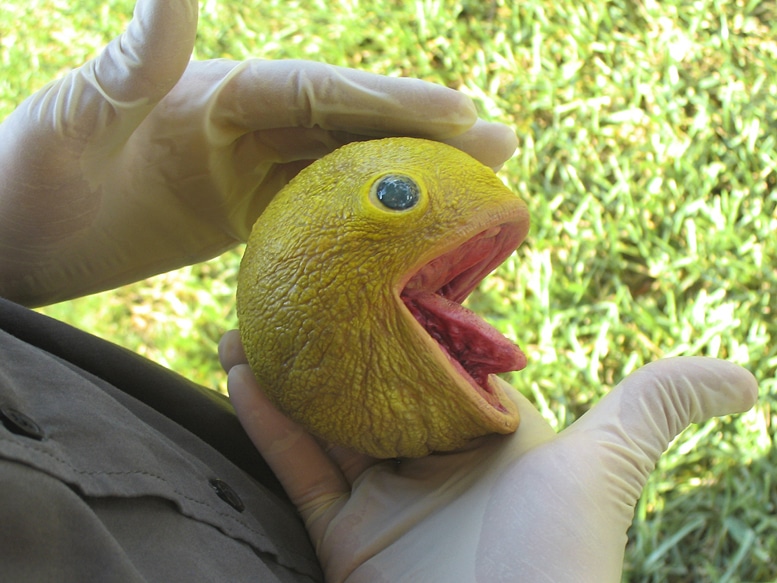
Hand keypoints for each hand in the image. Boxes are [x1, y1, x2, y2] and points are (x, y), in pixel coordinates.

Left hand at [0, 0, 516, 306]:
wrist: (17, 238)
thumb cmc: (30, 176)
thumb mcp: (78, 116)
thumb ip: (136, 60)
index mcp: (214, 92)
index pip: (317, 91)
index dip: (389, 101)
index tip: (460, 112)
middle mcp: (242, 124)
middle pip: (349, 124)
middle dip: (425, 132)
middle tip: (504, 144)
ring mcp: (249, 170)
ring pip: (344, 166)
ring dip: (409, 174)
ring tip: (478, 186)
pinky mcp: (246, 213)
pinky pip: (320, 211)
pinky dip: (366, 217)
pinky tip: (407, 229)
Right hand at [219, 329, 756, 581]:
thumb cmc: (558, 560)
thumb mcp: (604, 466)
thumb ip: (655, 408)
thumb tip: (745, 373)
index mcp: (487, 428)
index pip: (436, 350)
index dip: (401, 307)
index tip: (366, 263)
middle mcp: (434, 454)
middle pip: (372, 379)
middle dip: (331, 334)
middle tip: (294, 282)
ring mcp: (387, 493)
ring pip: (326, 416)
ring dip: (287, 369)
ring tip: (247, 319)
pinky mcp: (346, 532)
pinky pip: (300, 466)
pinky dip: (269, 422)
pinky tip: (241, 373)